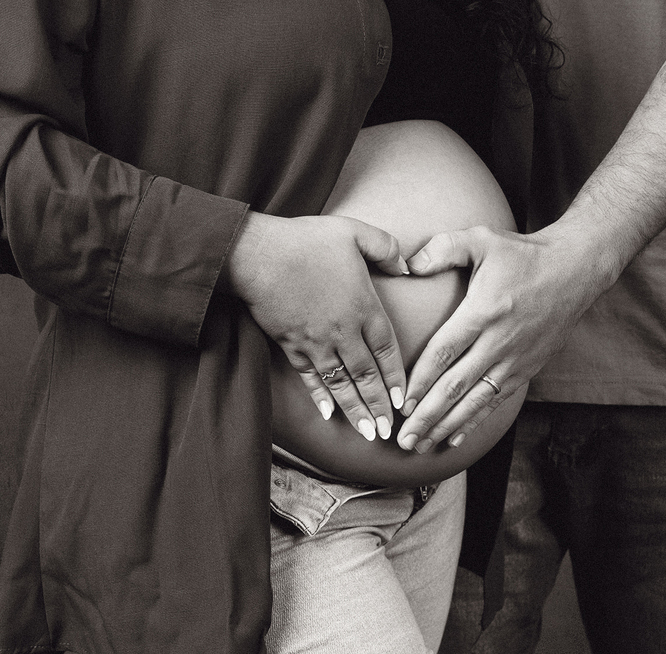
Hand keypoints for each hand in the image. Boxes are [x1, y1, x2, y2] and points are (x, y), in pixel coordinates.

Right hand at [225, 211, 408, 441]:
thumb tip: (407, 265)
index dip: (397, 377)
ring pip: (340, 383)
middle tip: (388, 432)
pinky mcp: (290, 343)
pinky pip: (309, 377)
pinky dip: (319, 396)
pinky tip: (327, 413)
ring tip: (365, 432)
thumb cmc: (306, 240)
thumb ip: (387, 248)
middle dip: (378, 406)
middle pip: (366, 375)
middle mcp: (343, 330)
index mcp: (363, 305)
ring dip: (354, 410)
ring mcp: (315, 341)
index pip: (387, 349)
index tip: (404, 401)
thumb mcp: (355, 232)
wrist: (257, 254)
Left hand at [395, 222, 612, 451]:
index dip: (420, 381)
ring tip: (420, 445)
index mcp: (484, 312)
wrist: (576, 270)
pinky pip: (496, 401)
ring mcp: (515, 359)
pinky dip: (474, 421)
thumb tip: (407, 265)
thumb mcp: (482, 239)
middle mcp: (500, 341)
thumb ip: (442, 249)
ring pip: (476, 401)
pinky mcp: (527, 368)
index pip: (445, 353)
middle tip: (402, 439)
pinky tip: (454, 438)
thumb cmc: (523, 254)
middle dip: (427, 416)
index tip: (401, 403)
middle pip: (456, 386)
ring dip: (446, 425)